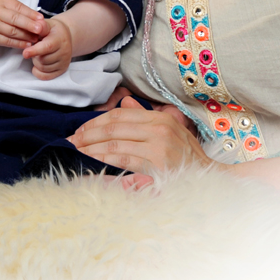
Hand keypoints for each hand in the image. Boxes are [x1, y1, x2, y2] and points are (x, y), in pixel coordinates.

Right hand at [0, 0, 44, 47]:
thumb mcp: (0, 2)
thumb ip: (15, 7)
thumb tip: (35, 15)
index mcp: (0, 2)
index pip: (18, 7)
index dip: (30, 13)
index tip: (41, 18)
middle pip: (16, 19)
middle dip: (30, 25)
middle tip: (41, 29)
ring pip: (13, 32)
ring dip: (26, 36)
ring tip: (37, 38)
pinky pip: (7, 41)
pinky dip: (18, 44)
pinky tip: (27, 45)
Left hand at [21, 17, 71, 79]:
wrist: (66, 36)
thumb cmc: (53, 30)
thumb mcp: (48, 24)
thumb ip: (41, 26)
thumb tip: (36, 25)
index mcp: (60, 39)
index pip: (47, 47)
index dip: (35, 51)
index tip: (25, 53)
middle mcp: (64, 52)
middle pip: (43, 59)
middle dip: (34, 54)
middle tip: (35, 46)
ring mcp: (64, 62)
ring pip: (43, 68)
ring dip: (36, 62)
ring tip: (39, 53)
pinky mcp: (62, 70)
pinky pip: (46, 76)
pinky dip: (38, 72)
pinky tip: (38, 64)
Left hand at [67, 96, 211, 174]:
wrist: (208, 176)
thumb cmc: (185, 154)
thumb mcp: (168, 129)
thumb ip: (144, 116)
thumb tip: (125, 103)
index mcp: (158, 118)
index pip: (119, 115)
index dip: (96, 121)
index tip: (80, 129)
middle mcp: (157, 128)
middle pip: (113, 127)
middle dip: (88, 133)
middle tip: (72, 139)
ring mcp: (157, 146)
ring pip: (115, 142)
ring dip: (91, 146)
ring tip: (77, 150)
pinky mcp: (156, 164)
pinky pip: (123, 158)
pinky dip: (104, 158)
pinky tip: (93, 159)